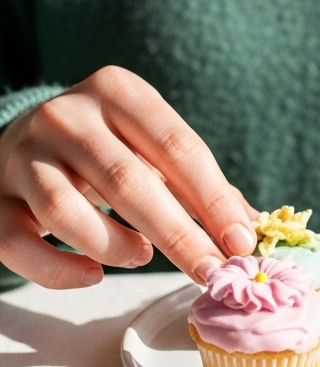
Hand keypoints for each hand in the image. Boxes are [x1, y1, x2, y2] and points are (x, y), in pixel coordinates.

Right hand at [0, 67, 256, 288]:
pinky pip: (20, 244)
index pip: (176, 146)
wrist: (21, 142)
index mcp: (116, 91)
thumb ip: (197, 185)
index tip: (241, 243)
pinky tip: (92, 274)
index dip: (213, 200)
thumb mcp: (149, 147)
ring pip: (65, 210)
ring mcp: (23, 157)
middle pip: (128, 181)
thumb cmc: (104, 150)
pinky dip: (59, 270)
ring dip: (114, 245)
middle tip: (211, 271)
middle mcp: (65, 116)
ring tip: (141, 257)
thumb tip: (249, 230)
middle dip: (179, 234)